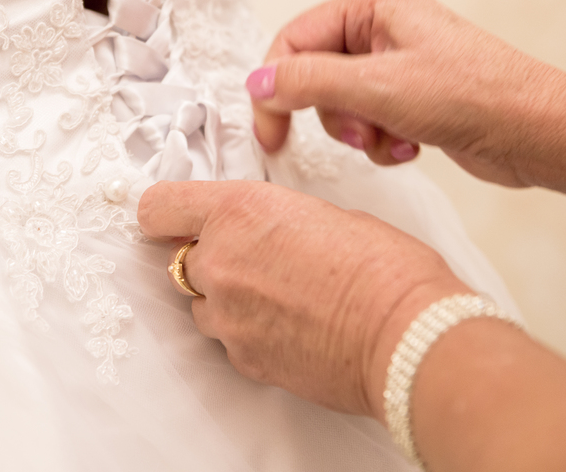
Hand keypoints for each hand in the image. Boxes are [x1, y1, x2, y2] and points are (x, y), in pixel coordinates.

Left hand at [137, 180, 469, 419]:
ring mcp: (227, 316)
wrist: (406, 335)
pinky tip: (293, 325)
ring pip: (204, 304)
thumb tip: (263, 234)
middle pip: (183, 260)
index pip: (159, 208)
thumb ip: (271, 220)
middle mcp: (220, 262)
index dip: (166, 215)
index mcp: (237, 211)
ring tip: (283, 297)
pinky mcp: (243, 358)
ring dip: (229, 299)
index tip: (173, 220)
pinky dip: (252, 333)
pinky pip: (230, 340)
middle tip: (260, 261)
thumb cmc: (384, 270)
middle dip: (214, 259)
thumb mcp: (320, 214)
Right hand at [248, 0, 565, 187]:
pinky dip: (381, 141)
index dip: (276, 88)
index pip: (293, 40)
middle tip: (358, 137)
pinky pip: (368, 120)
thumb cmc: (474, 96)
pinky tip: (412, 146)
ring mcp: (398, 61)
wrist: (538, 133)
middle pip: (314, 73)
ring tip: (392, 140)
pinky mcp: (412, 95)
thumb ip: (307, 83)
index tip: (270, 133)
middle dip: (332, 115)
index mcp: (373, 3)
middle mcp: (383, 25)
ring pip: (339, 103)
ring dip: (359, 132)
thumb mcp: (376, 88)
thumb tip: (257, 84)